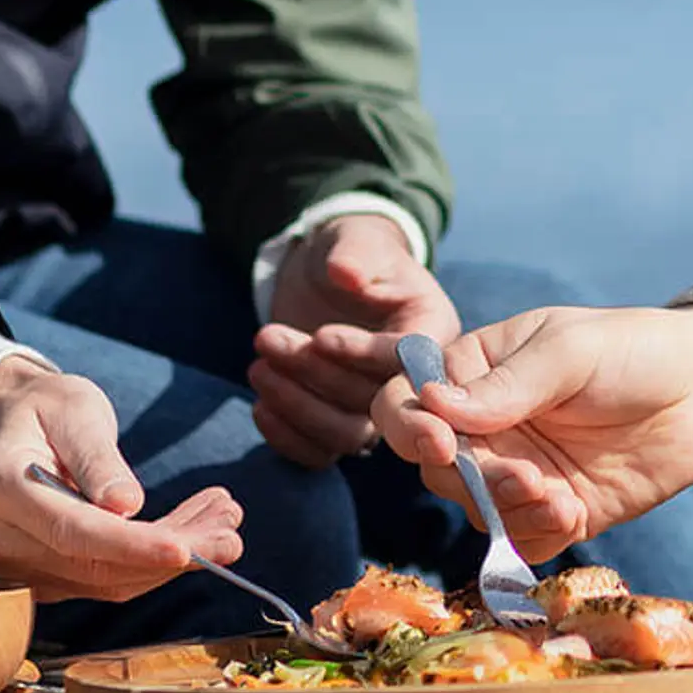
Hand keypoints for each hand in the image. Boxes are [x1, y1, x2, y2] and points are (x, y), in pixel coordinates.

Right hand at [0, 356, 245, 600]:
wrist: (10, 424)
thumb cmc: (45, 408)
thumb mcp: (74, 410)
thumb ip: (97, 459)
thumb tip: (127, 507)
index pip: (72, 531)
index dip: (131, 546)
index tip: (185, 549)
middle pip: (94, 564)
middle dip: (171, 554)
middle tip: (231, 530)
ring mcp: (16, 562)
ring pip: (107, 580)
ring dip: (173, 559)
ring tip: (225, 521)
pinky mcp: (42, 574)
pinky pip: (105, 579)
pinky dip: (154, 561)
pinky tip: (195, 530)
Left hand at [249, 211, 457, 468]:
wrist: (327, 274)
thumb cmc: (351, 251)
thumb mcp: (356, 239)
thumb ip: (356, 252)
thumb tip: (345, 272)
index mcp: (433, 331)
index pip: (410, 361)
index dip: (364, 354)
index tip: (320, 335)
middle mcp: (413, 380)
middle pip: (374, 402)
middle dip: (316, 373)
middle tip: (268, 337)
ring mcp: (375, 408)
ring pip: (346, 434)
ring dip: (296, 405)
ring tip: (258, 367)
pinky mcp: (341, 422)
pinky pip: (321, 453)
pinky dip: (287, 439)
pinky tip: (259, 406)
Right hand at [372, 303, 692, 556]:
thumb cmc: (633, 350)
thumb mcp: (570, 351)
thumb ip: (509, 383)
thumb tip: (437, 405)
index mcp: (473, 372)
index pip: (406, 402)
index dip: (408, 427)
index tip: (441, 443)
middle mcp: (484, 427)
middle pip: (436, 468)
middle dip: (473, 478)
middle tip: (524, 475)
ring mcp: (516, 473)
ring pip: (475, 509)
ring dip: (508, 510)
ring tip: (556, 496)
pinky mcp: (552, 512)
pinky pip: (520, 540)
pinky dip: (536, 534)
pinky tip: (573, 513)